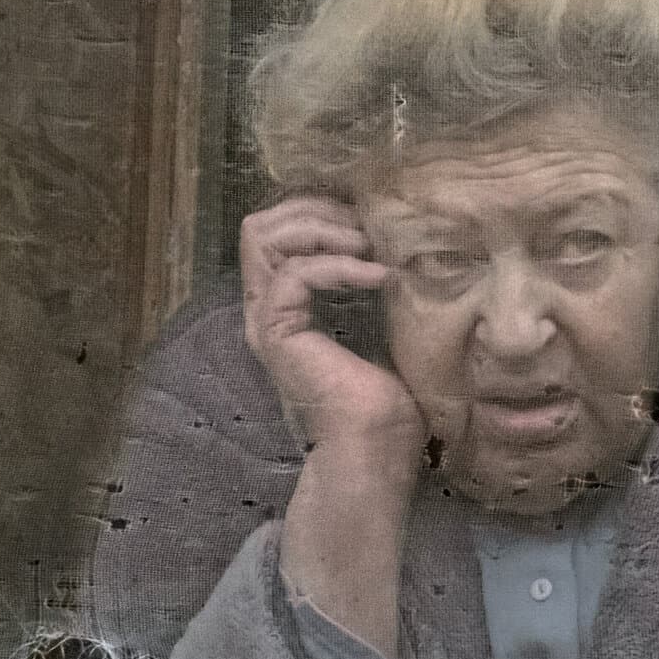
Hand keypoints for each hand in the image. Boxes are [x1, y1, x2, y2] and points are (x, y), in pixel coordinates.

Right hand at [239, 195, 424, 484]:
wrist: (377, 448)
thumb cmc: (389, 397)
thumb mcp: (385, 320)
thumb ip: (372, 282)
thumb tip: (396, 238)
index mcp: (289, 303)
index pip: (277, 229)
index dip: (321, 211)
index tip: (371, 220)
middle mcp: (269, 306)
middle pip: (261, 225)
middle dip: (318, 211)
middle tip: (367, 227)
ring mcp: (268, 318)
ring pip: (264, 236)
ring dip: (324, 230)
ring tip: (369, 247)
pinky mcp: (277, 332)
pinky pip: (295, 272)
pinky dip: (341, 265)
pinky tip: (379, 277)